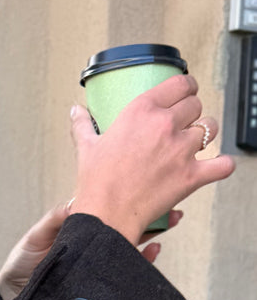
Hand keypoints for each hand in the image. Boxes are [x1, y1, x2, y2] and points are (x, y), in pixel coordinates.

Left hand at [0, 198, 184, 299]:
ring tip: (170, 221)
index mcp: (81, 226)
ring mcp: (100, 259)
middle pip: (128, 222)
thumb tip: (75, 204)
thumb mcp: (38, 236)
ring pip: (133, 242)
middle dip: (151, 213)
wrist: (16, 293)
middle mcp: (94, 241)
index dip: (127, 198)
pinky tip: (154, 251)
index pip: (109, 208)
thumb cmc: (24, 262)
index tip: (146, 187)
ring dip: (153, 233)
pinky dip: (143, 260)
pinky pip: (127, 268)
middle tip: (170, 204)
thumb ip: (57, 220)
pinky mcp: (101, 277)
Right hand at [68, 73, 234, 244]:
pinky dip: (222, 165)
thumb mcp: (87, 148)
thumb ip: (83, 125)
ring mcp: (180, 150)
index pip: (180, 84)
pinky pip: (222, 165)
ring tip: (196, 143)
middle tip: (184, 124)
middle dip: (192, 113)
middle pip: (196, 105)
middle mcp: (165, 125)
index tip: (185, 93)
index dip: (187, 87)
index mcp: (142, 111)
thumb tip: (76, 111)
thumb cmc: (96, 183)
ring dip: (205, 134)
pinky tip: (216, 166)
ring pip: (210, 129)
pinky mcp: (191, 176)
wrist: (106, 216)